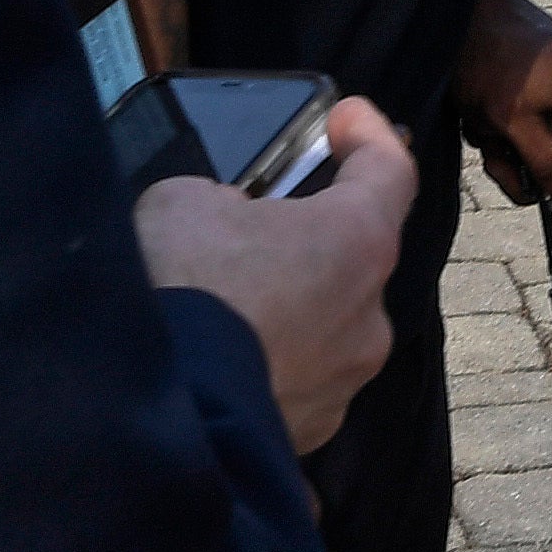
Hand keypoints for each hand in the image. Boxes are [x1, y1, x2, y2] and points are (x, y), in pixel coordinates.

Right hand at [135, 97, 416, 451]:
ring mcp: (344, 382)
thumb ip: (222, 201)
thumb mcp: (185, 202)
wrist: (161, 415)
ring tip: (228, 307)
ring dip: (291, 309)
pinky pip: (296, 383)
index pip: (390, 170)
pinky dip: (268, 366)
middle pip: (354, 259)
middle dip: (313, 239)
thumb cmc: (184, 291)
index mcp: (357, 241)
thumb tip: (225, 223)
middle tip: (257, 228)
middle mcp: (369, 315)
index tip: (346, 118)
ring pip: (327, 327)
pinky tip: (221, 361)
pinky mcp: (312, 433)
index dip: (370, 135)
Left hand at [455, 0, 551, 221]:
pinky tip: (481, 113)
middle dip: (521, 161)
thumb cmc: (486, 55)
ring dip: (505, 146)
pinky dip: (500, 129)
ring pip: (537, 146)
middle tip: (493, 146)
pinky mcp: (541, 84)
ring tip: (481, 122)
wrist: (457, 9)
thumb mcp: (513, 120)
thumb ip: (548, 164)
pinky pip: (526, 127)